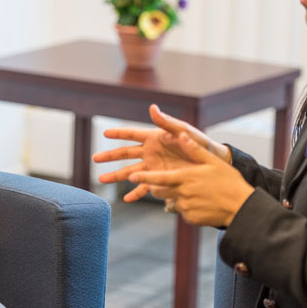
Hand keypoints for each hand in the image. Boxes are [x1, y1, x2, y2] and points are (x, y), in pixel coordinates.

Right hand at [93, 104, 229, 201]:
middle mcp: (151, 152)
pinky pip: (145, 187)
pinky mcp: (161, 179)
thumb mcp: (183, 131)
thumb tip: (152, 108)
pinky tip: (126, 199)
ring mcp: (154, 167)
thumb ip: (166, 122)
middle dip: (110, 157)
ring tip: (102, 180)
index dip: (118, 134)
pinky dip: (136, 192)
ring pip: (131, 172)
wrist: (212, 161)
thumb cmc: (199, 142)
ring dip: (117, 176)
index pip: (132, 135)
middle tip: (95, 159)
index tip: (104, 134)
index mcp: (155, 138)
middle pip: (125, 154)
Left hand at [129, 133, 253, 226]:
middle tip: (167, 182)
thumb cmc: (229, 182)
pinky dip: (187, 206)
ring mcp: (186, 207)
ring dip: (175, 196)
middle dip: (158, 186)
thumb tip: (181, 135)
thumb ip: (194, 149)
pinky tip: (201, 202)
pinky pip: (182, 211)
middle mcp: (182, 193)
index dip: (143, 178)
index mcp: (185, 178)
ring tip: (194, 192)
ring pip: (171, 201)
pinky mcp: (190, 219)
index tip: (131, 177)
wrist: (241, 208)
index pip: (158, 178)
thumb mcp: (212, 162)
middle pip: (160, 191)